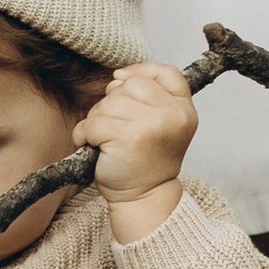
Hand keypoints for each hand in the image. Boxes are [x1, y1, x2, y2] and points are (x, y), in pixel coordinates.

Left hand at [77, 62, 197, 237]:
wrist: (145, 198)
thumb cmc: (146, 162)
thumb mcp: (163, 125)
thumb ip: (150, 98)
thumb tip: (118, 77)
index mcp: (184, 110)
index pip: (166, 73)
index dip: (141, 71)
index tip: (121, 80)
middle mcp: (173, 115)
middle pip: (130, 85)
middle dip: (113, 103)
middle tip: (115, 128)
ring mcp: (152, 125)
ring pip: (108, 103)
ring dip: (97, 121)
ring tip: (105, 141)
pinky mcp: (127, 138)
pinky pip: (93, 123)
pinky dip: (85, 134)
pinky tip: (93, 147)